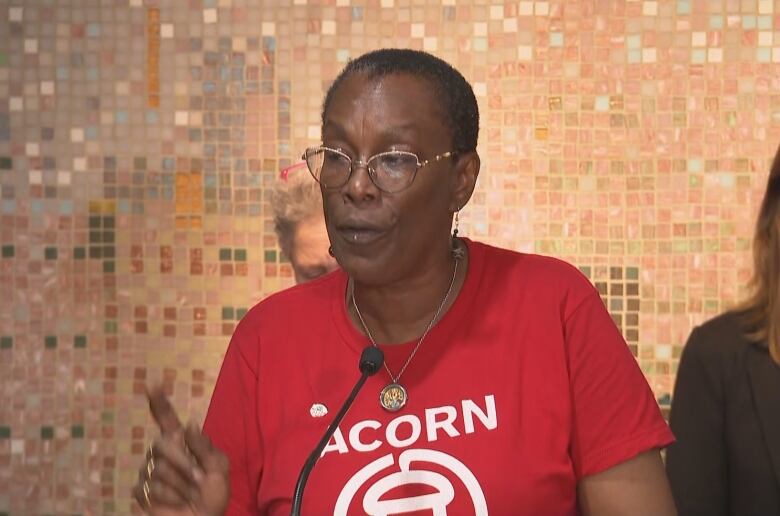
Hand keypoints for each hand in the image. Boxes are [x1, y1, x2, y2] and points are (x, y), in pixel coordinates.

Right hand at [132, 386, 229, 514]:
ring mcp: (149, 471)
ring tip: (190, 495)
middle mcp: (162, 453)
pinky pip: (149, 488)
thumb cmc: (213, 495)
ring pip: (158, 470)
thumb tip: (189, 424)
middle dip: (184, 464)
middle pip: (163, 445)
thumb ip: (205, 448)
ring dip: (180, 486)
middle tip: (199, 480)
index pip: (167, 419)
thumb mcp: (218, 469)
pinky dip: (170, 499)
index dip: (160, 403)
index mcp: (182, 443)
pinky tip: (176, 504)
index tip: (153, 384)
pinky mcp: (141, 491)